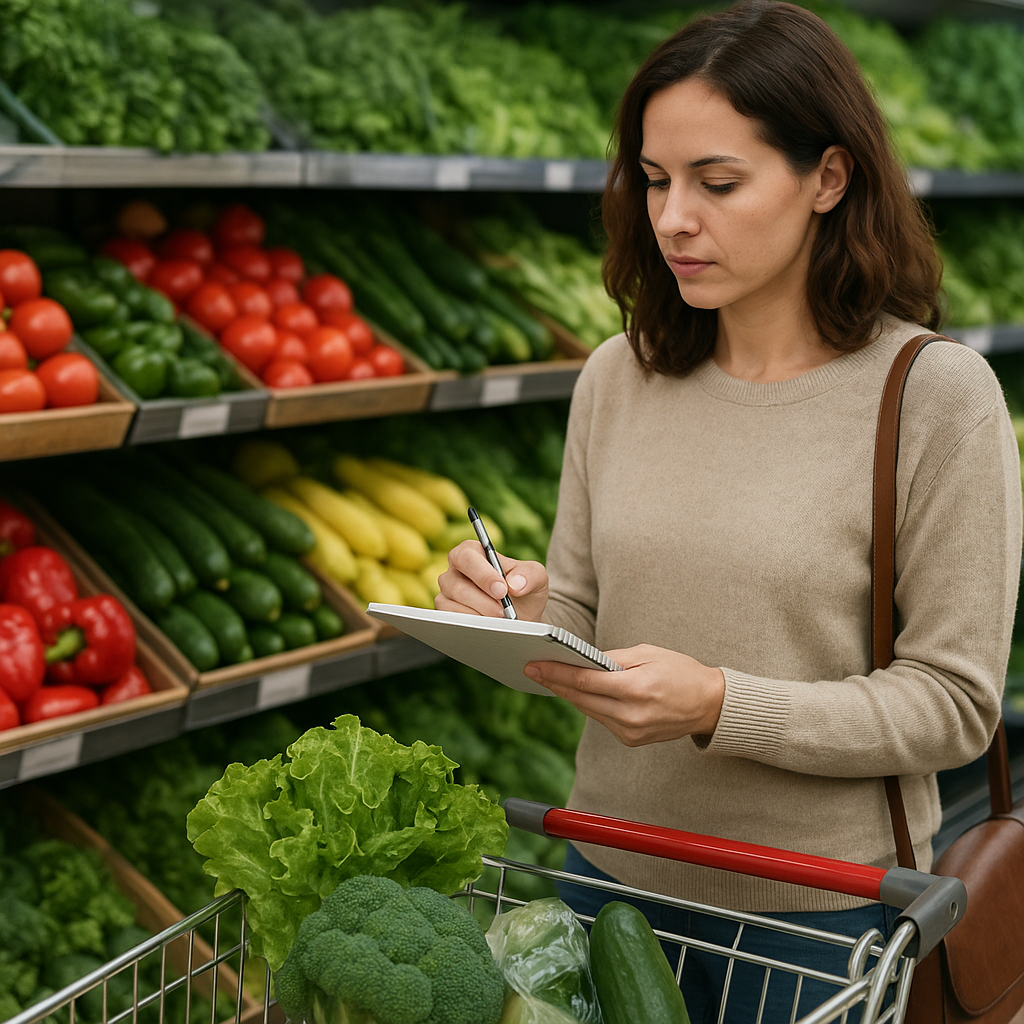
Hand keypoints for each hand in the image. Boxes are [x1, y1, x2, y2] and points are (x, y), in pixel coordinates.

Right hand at [436, 539, 548, 621]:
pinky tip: (488, 624)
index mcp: (472, 551)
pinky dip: (473, 625)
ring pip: (454, 606)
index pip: (466, 557)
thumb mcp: (536, 577)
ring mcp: (448, 591)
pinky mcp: (445, 611)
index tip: (502, 590)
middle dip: (484, 601)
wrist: (522, 617)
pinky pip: (452, 620)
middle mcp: (456, 569)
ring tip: (501, 618)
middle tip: (504, 610)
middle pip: (458, 585)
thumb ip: (529, 574)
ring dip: (481, 615)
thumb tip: (515, 583)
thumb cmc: (524, 591)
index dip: (483, 575)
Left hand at [524, 643, 725, 745]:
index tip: (535, 665)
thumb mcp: (648, 653)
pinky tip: (577, 692)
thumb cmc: (681, 672)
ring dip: (569, 694)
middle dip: (555, 682)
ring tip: (549, 677)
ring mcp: (630, 732)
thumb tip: (581, 660)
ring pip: (588, 710)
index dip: (556, 673)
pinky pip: (601, 719)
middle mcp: (631, 715)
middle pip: (580, 699)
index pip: (585, 681)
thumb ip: (613, 658)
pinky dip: (589, 704)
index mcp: (637, 689)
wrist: (709, 705)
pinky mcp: (631, 740)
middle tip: (533, 669)